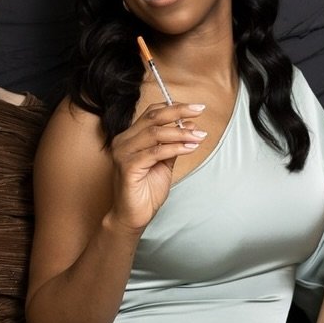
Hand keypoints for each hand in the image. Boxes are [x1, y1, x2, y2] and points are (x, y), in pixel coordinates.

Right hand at [108, 101, 205, 230]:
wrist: (134, 216)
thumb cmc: (146, 190)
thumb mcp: (165, 162)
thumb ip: (174, 144)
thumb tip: (190, 125)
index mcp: (130, 137)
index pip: (152, 112)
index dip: (174, 107)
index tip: (196, 107)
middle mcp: (123, 141)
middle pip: (153, 117)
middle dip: (179, 112)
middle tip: (199, 110)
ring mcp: (123, 153)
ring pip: (155, 133)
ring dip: (181, 132)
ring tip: (199, 136)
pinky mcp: (127, 167)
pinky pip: (155, 152)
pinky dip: (175, 148)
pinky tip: (190, 148)